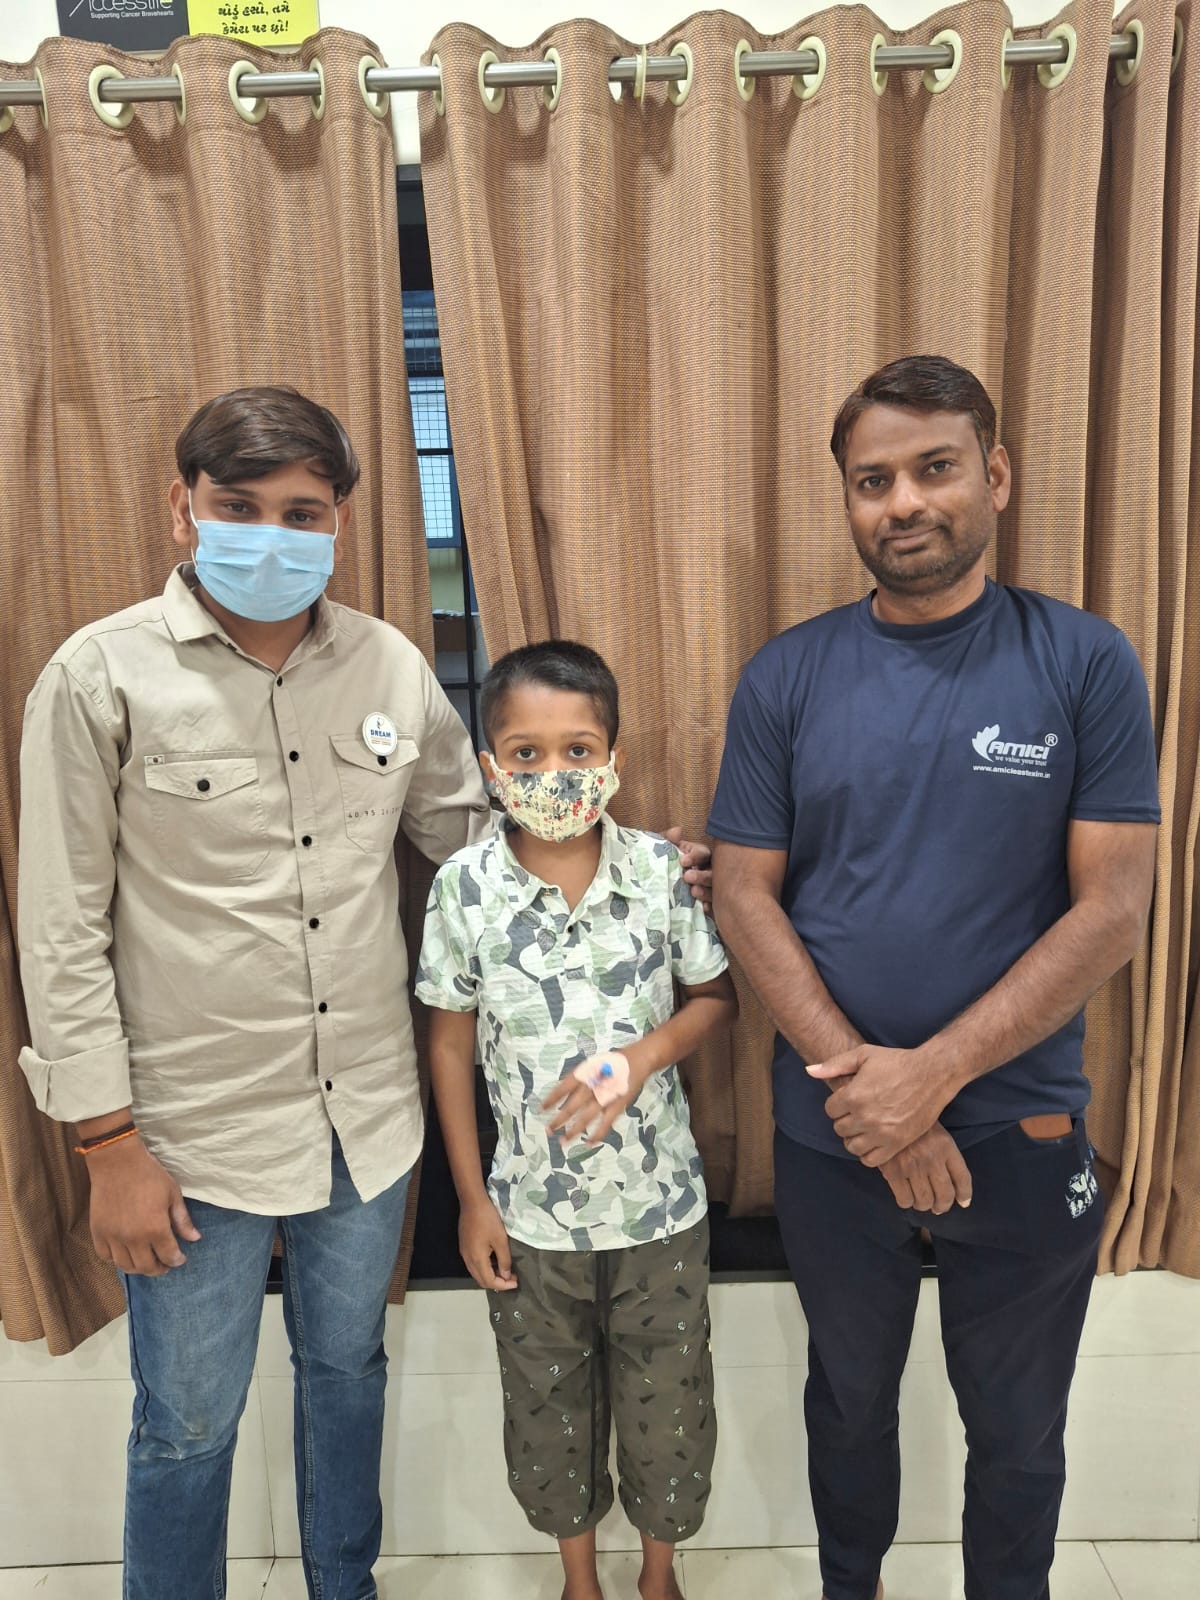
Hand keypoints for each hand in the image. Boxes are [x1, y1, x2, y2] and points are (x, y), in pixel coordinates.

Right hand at [86, 1138, 200, 1275]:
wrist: (116, 1162)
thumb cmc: (149, 1175)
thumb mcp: (172, 1194)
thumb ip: (182, 1219)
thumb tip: (194, 1238)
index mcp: (155, 1229)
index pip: (168, 1256)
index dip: (176, 1260)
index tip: (180, 1259)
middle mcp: (133, 1239)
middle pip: (147, 1267)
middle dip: (159, 1269)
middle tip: (164, 1264)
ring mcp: (113, 1237)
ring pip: (125, 1266)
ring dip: (138, 1268)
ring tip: (146, 1261)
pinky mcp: (97, 1232)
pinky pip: (105, 1256)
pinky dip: (116, 1260)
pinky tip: (124, 1253)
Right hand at [458, 1196, 517, 1290]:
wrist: (472, 1202)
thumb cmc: (488, 1220)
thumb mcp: (501, 1240)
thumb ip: (504, 1260)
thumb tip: (505, 1275)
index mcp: (477, 1260)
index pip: (489, 1281)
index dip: (503, 1285)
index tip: (516, 1282)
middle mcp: (468, 1260)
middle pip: (481, 1280)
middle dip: (497, 1283)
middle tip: (512, 1277)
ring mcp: (464, 1253)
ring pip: (477, 1273)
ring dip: (491, 1275)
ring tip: (505, 1270)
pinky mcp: (464, 1246)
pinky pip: (474, 1264)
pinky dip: (485, 1267)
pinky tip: (495, 1260)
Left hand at [542, 1051, 648, 1146]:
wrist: (638, 1059)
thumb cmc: (612, 1061)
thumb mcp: (592, 1065)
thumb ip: (579, 1079)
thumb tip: (563, 1095)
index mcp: (585, 1073)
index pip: (563, 1087)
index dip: (552, 1098)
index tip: (541, 1109)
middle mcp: (592, 1085)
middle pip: (572, 1105)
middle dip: (559, 1119)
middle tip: (548, 1130)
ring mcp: (606, 1096)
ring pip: (586, 1117)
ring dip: (574, 1130)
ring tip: (563, 1141)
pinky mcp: (618, 1105)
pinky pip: (606, 1122)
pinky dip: (597, 1133)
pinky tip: (589, 1143)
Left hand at [664, 827, 711, 912]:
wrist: (652, 890)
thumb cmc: (661, 866)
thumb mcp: (660, 851)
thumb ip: (667, 839)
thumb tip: (677, 831)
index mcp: (697, 856)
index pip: (702, 853)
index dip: (695, 856)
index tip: (683, 861)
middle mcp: (706, 871)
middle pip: (712, 872)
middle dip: (702, 875)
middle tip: (687, 877)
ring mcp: (709, 889)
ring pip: (715, 889)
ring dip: (706, 890)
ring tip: (693, 892)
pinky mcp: (709, 904)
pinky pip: (714, 906)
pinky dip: (710, 906)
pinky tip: (703, 907)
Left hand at [808, 1044, 954, 1166]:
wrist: (931, 1074)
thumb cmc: (896, 1062)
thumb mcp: (863, 1055)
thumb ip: (834, 1065)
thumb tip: (809, 1071)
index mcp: (853, 1095)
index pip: (830, 1110)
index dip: (838, 1104)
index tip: (849, 1098)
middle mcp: (865, 1117)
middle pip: (839, 1129)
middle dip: (845, 1120)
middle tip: (858, 1112)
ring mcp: (881, 1133)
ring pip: (852, 1146)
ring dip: (854, 1137)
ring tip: (864, 1127)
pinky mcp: (896, 1143)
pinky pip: (871, 1160)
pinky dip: (868, 1153)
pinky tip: (873, 1140)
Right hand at [878, 1123, 971, 1212]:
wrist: (885, 1112)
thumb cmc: (912, 1124)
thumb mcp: (935, 1132)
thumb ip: (946, 1155)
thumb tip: (955, 1188)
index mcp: (946, 1146)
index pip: (962, 1178)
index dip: (964, 1194)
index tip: (963, 1202)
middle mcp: (932, 1158)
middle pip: (945, 1194)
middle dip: (942, 1206)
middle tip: (938, 1207)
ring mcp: (913, 1166)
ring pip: (925, 1200)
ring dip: (923, 1205)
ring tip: (920, 1202)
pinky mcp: (893, 1171)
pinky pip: (905, 1199)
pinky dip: (906, 1203)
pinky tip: (905, 1197)